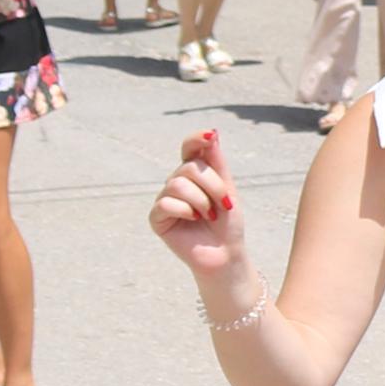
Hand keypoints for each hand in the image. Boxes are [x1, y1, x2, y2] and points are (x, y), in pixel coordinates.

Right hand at [148, 129, 245, 278]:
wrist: (226, 253)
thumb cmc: (227, 222)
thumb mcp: (227, 188)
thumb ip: (216, 162)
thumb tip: (212, 132)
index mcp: (195, 173)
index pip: (189, 148)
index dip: (196, 139)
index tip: (211, 136)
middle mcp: (177, 182)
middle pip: (188, 168)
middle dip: (213, 185)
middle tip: (223, 205)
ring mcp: (165, 199)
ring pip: (177, 184)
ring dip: (201, 201)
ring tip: (208, 215)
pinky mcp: (156, 218)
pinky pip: (166, 203)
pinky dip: (186, 211)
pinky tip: (193, 221)